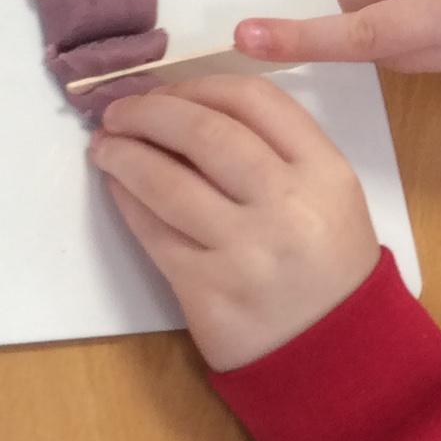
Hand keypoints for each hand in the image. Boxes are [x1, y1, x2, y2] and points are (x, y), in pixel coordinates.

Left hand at [89, 78, 381, 370]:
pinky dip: (126, 199)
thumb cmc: (328, 267)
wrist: (334, 355)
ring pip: (166, 180)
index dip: (197, 86)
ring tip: (106, 146)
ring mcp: (245, 249)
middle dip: (150, 112)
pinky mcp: (206, 288)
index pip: (253, 100)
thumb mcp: (328, 196)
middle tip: (120, 111)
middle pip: (204, 131)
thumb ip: (276, 150)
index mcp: (324, 171)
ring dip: (124, 153)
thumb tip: (185, 111)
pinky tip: (117, 186)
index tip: (167, 90)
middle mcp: (287, 204)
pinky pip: (152, 231)